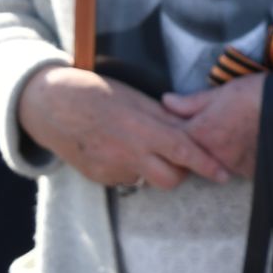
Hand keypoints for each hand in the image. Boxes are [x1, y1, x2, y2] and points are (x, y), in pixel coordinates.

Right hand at [16, 64, 231, 189]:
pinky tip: (117, 150)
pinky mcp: (97, 178)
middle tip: (179, 157)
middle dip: (180, 172)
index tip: (224, 174)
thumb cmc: (94, 92)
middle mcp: (127, 153)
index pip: (182, 150)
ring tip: (140, 147)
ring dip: (153, 169)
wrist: (47, 105)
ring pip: (147, 180)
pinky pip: (125, 179)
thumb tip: (189, 128)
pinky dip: (129, 169)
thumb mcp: (133, 96)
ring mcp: (110, 169)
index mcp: (140, 128)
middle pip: (170, 179)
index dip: (206, 164)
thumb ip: (161, 116)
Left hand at [161, 74, 272, 178]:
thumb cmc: (259, 94)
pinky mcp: (249, 173)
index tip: (175, 129)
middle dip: (192, 148)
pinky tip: (245, 145)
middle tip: (208, 132)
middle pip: (191, 156)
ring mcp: (231, 166)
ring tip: (229, 136)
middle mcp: (211, 154)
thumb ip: (192, 102)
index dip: (171, 133)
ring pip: (213, 164)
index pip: (172, 140)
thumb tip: (166, 101)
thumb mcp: (223, 91)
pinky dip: (236, 160)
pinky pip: (235, 169)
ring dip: (215, 155)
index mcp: (200, 132)